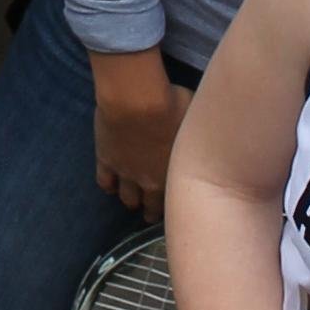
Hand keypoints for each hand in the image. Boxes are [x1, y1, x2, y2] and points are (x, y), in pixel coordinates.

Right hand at [93, 60, 193, 220]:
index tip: (177, 200)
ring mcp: (125, 172)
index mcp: (174, 174)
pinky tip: (111, 183)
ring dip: (131, 198)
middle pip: (150, 207)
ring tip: (132, 197)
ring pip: (127, 198)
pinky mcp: (106, 160)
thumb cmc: (171, 106)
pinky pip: (104, 181)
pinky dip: (108, 184)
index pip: (176, 201)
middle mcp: (149, 181)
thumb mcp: (194, 119)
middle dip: (152, 209)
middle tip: (152, 209)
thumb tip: (205, 134)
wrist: (136, 99)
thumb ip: (195, 134)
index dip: (176, 202)